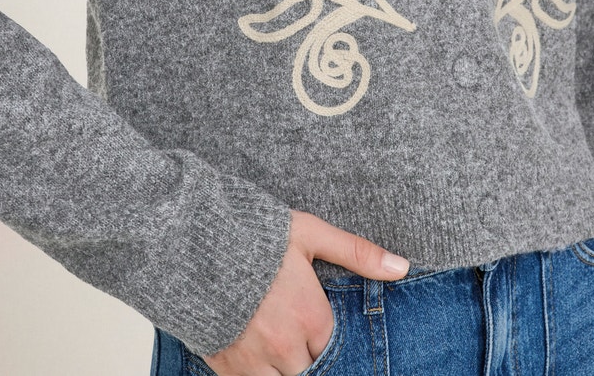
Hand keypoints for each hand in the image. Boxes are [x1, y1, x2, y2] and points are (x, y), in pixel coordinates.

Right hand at [200, 208, 409, 375]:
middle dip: (302, 353)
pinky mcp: (225, 367)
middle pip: (309, 369)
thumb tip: (402, 267)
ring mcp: (253, 361)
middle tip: (291, 329)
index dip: (322, 333)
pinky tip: (253, 352)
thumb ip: (357, 253)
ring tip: (276, 342)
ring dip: (282, 366)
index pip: (331, 344)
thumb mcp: (310, 233)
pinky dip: (256, 373)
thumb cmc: (254, 233)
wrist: (191, 241)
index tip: (310, 319)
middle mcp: (286, 345)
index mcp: (310, 315)